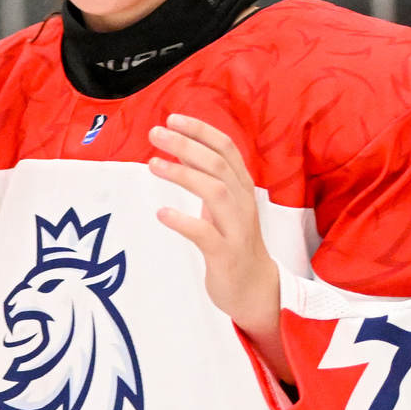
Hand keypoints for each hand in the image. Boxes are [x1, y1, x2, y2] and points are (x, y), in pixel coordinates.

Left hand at [149, 114, 290, 380]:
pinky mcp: (226, 255)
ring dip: (183, 175)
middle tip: (155, 133)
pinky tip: (162, 214)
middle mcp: (242, 205)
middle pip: (218, 165)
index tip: (173, 119)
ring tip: (153, 164)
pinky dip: (183, 221)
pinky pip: (206, 234)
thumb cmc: (235, 244)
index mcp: (242, 190)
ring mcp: (236, 230)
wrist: (258, 291)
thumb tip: (182, 153)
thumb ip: (208, 181)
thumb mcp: (224, 207)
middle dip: (186, 145)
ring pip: (215, 193)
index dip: (201, 131)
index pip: (227, 150)